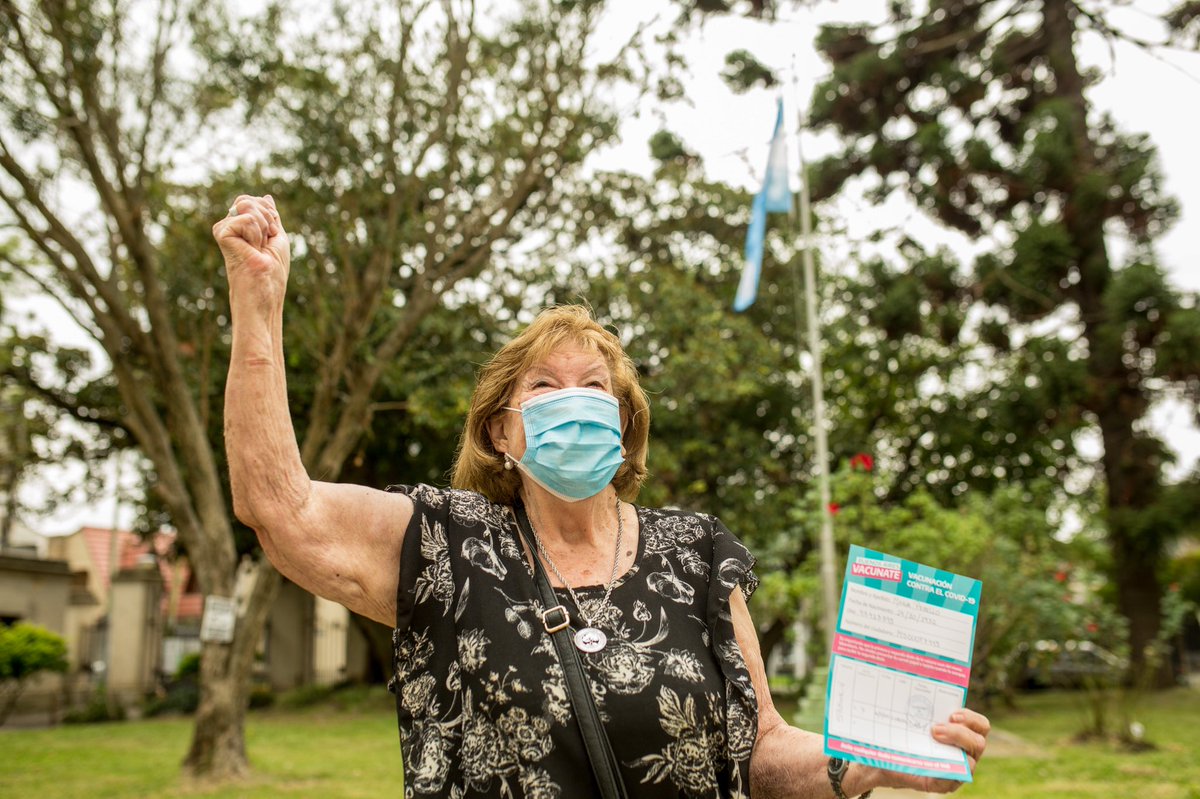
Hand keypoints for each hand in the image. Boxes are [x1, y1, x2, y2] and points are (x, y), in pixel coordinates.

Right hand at [212, 194, 289, 304]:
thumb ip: (270, 217)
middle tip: (264, 245)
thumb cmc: (272, 271)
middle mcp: (229, 225)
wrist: (266, 290)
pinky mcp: (222, 233)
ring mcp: (224, 229)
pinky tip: (251, 250)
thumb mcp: (276, 237)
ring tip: (257, 248)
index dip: (270, 215)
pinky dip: (257, 235)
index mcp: (242, 226)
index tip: (271, 238)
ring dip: (263, 228)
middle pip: (249, 200)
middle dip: (267, 219)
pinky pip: (247, 219)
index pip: (254, 201)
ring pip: (247, 205)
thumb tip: (266, 197)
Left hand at [875, 708, 990, 793]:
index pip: (980, 725)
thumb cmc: (901, 733)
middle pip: (978, 742)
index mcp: (961, 731)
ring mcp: (957, 769)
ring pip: (971, 762)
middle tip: (935, 729)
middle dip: (960, 733)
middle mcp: (964, 751)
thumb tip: (910, 678)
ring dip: (952, 749)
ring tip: (931, 739)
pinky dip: (943, 772)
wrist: (884, 757)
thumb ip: (916, 703)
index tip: (952, 714)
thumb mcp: (909, 715)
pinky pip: (951, 781)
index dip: (970, 717)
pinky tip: (929, 764)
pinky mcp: (945, 784)